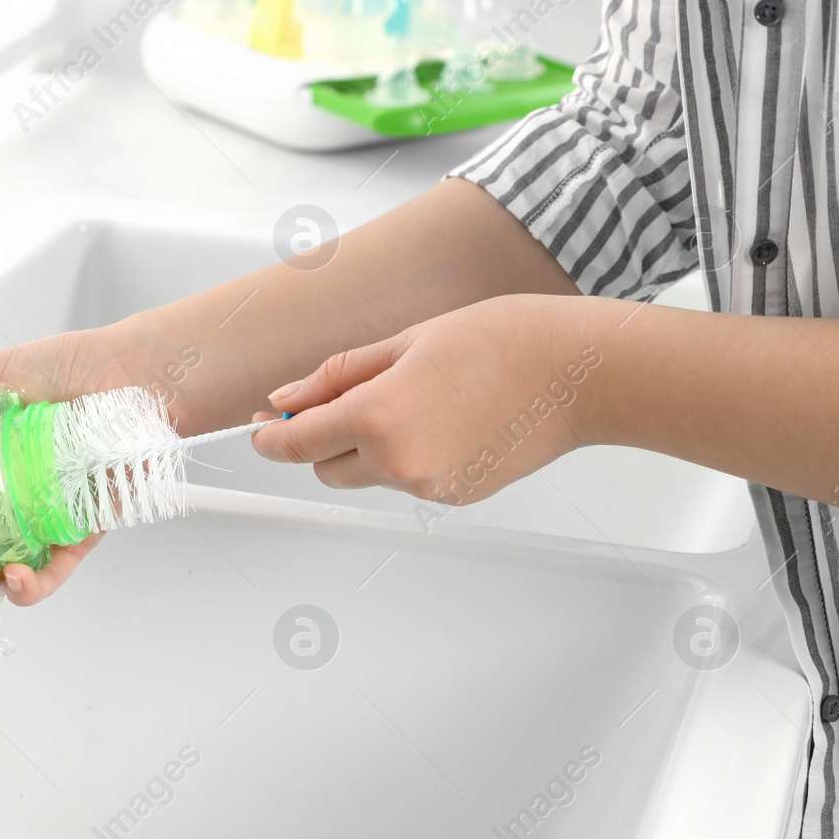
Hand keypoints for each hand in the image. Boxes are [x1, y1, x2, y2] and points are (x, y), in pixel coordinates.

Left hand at [251, 294, 605, 503]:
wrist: (579, 374)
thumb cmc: (504, 341)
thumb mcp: (405, 342)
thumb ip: (336, 377)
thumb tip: (285, 401)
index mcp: (377, 416)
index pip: (294, 442)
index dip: (268, 436)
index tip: (259, 427)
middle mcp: (399, 462)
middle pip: (325, 466)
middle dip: (320, 439)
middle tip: (335, 400)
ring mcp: (429, 487)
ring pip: (368, 475)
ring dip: (367, 448)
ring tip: (413, 399)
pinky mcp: (457, 497)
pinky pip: (409, 482)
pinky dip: (408, 457)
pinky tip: (443, 420)